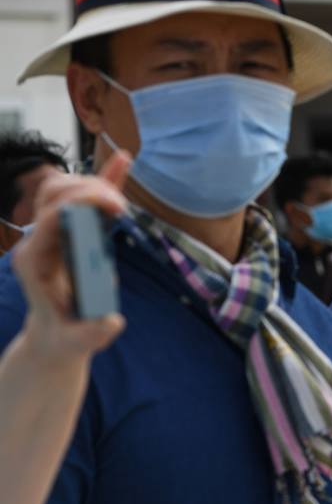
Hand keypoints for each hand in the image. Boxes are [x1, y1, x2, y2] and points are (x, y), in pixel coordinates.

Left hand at [13, 153, 129, 362]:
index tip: (115, 208)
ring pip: (62, 188)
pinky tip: (123, 162)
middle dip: (87, 189)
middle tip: (119, 207)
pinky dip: (104, 181)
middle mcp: (38, 240)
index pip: (52, 216)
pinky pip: (83, 199)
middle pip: (54, 193)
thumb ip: (92, 333)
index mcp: (35, 260)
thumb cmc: (67, 337)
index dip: (81, 203)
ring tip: (120, 200)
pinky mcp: (69, 232)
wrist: (55, 335)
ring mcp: (51, 233)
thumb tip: (110, 320)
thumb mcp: (78, 341)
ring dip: (93, 184)